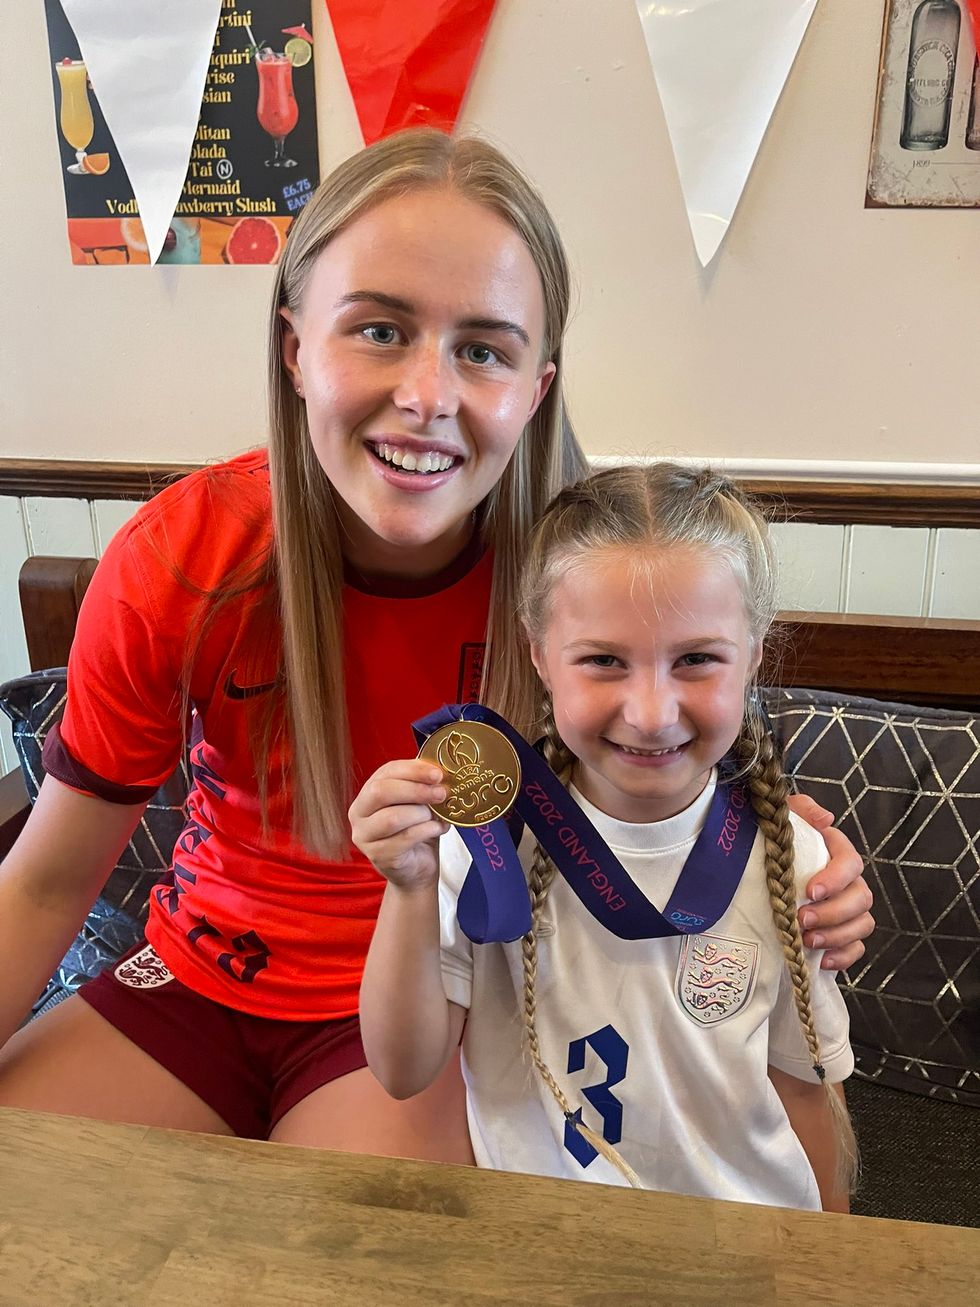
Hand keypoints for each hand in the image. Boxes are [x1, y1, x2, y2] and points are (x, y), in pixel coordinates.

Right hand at [349, 760, 448, 890]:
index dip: (413, 770)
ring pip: (392, 817)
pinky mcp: (378, 855)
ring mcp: (364, 836)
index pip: (386, 772)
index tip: (438, 774)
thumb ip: (423, 786)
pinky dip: (426, 831)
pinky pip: (404, 838)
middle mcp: (359, 813)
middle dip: (416, 790)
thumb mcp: (419, 803)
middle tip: (441, 793)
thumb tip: (439, 773)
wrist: (416, 868)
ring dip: (421, 814)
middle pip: (381, 792)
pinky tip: (437, 829)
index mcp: (368, 792)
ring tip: (436, 817)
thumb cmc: (416, 831)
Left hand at [786, 804, 874, 970]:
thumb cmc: (774, 844)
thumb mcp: (782, 819)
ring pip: (863, 924)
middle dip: (833, 912)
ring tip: (807, 940)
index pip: (850, 863)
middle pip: (861, 898)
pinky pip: (857, 949)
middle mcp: (849, 882)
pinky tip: (821, 960)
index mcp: (836, 853)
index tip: (810, 891)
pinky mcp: (843, 934)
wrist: (760, 873)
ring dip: (837, 935)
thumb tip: (825, 818)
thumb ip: (802, 810)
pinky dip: (843, 957)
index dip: (835, 878)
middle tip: (802, 920)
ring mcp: (849, 910)